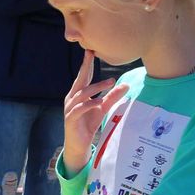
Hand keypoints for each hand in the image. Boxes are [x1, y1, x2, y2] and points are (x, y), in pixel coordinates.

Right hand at [61, 50, 127, 174]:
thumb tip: (125, 85)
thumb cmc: (88, 124)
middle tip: (92, 55)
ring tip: (109, 83)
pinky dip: (90, 104)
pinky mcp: (70, 118)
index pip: (83, 77)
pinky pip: (80, 108)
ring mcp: (69, 108)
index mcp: (78, 94)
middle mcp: (71, 98)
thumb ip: (112, 96)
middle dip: (85, 67)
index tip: (91, 51)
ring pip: (81, 94)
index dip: (87, 65)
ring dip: (95, 87)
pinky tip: (100, 101)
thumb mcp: (102, 108)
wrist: (78, 143)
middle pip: (79, 80)